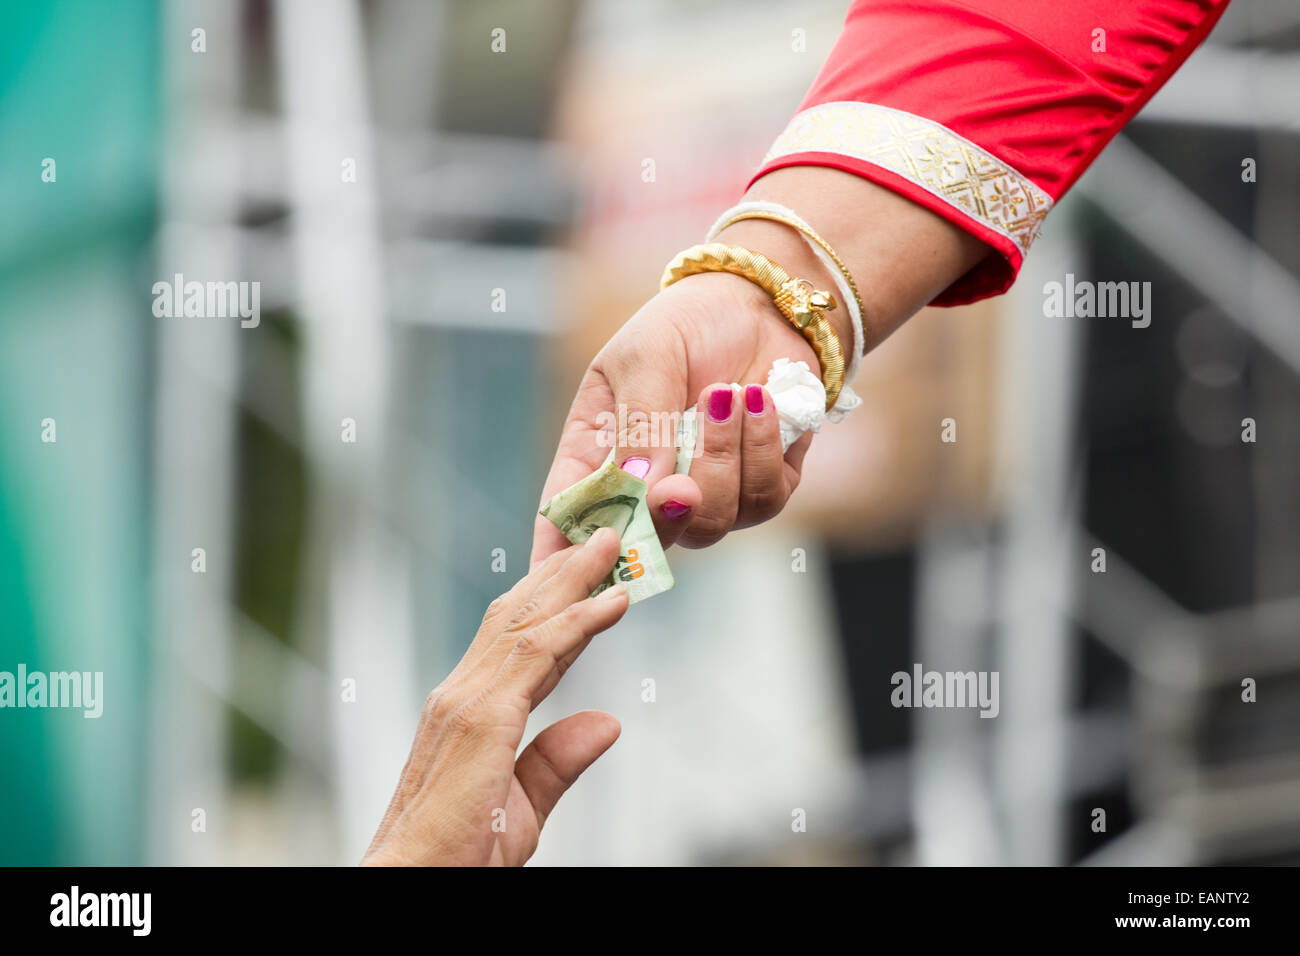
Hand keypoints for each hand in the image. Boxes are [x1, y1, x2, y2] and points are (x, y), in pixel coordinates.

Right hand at [363, 528, 627, 865]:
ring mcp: (466, 703)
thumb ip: (556, 763)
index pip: (519, 643)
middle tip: (604, 537)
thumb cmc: (452, 860)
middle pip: (520, 617)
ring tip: (612, 548)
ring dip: (574, 581)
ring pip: (529, 624)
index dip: (556, 604)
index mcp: (467, 712)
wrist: (409, 888)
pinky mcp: (480, 720)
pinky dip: (578, 623)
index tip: (588, 574)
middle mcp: (460, 696)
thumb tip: (603, 724)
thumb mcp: (520, 807)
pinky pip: (539, 656)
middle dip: (563, 574)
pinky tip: (610, 603)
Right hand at [530, 270, 817, 567]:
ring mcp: (708, 495)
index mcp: (596, 458)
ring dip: (724, 456)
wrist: (758, 302)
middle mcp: (649, 489)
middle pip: (651, 542)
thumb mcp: (644, 358)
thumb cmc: (683, 325)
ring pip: (712, 521)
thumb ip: (641, 423)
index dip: (564, 557)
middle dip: (668, 510)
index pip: (569, 523)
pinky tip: (761, 400)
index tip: (566, 570)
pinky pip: (766, 498)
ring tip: (728, 392)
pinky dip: (764, 448)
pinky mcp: (762, 487)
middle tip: (680, 473)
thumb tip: (643, 490)